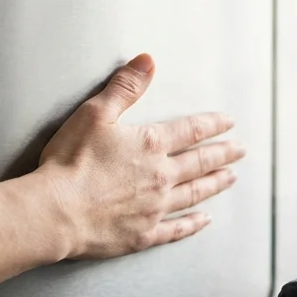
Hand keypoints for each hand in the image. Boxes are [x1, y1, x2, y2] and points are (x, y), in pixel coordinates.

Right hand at [33, 53, 244, 259]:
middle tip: (240, 151)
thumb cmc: (71, 162)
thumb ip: (124, 87)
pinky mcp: (144, 235)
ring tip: (231, 178)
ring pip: (194, 194)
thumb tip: (148, 61)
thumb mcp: (95, 114)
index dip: (212, 124)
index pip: (191, 131)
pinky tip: (204, 220)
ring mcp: (155, 208)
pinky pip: (176, 230)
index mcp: (151, 145)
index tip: (229, 123)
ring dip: (215, 184)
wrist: (56, 211)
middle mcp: (161, 177)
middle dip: (223, 154)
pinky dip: (192, 224)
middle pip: (200, 163)